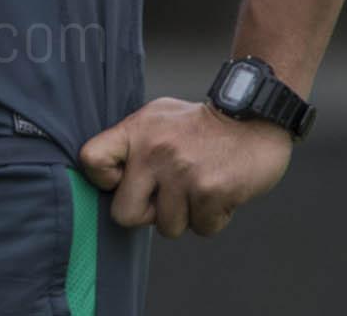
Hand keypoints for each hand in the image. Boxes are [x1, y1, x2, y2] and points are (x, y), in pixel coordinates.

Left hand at [81, 96, 293, 237]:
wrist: (254, 118)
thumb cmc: (202, 123)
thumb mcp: (157, 117)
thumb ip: (132, 143)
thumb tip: (110, 177)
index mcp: (135, 132)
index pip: (91, 161)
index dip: (103, 180)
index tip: (123, 181)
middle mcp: (153, 153)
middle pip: (124, 214)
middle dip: (147, 215)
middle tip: (166, 200)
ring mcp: (181, 174)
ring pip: (168, 227)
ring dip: (186, 217)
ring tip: (198, 191)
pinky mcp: (211, 191)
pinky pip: (203, 228)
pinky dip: (213, 218)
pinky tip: (220, 194)